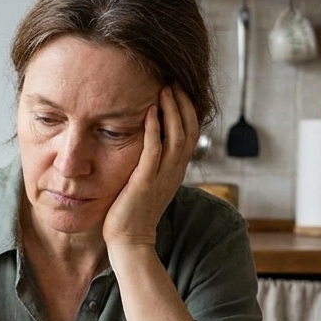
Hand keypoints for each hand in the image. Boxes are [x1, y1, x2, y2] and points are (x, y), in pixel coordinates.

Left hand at [102, 85, 199, 248]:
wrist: (129, 240)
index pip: (190, 133)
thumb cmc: (133, 212)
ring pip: (176, 136)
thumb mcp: (148, 182)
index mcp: (176, 169)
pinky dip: (154, 128)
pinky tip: (150, 111)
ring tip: (165, 88)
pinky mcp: (145, 181)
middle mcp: (174, 170)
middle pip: (188, 129)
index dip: (187, 109)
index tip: (178, 89)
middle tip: (174, 80)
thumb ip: (152, 163)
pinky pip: (154, 150)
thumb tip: (148, 143)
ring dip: (171, 110)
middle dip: (182, 103)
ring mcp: (162, 176)